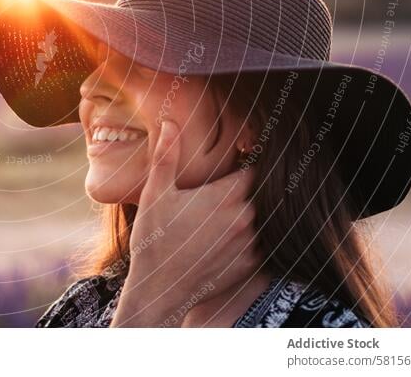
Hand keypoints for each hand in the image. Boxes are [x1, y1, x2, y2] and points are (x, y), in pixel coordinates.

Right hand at [111, 119, 260, 326]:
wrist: (159, 289)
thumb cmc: (155, 239)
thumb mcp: (156, 193)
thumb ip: (167, 155)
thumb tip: (170, 122)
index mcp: (227, 195)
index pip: (252, 169)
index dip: (242, 166)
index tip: (230, 166)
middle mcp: (246, 218)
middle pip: (253, 195)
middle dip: (237, 193)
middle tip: (211, 199)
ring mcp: (251, 244)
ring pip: (254, 219)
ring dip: (240, 218)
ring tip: (211, 223)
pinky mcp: (251, 265)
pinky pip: (255, 245)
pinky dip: (242, 241)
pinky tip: (217, 244)